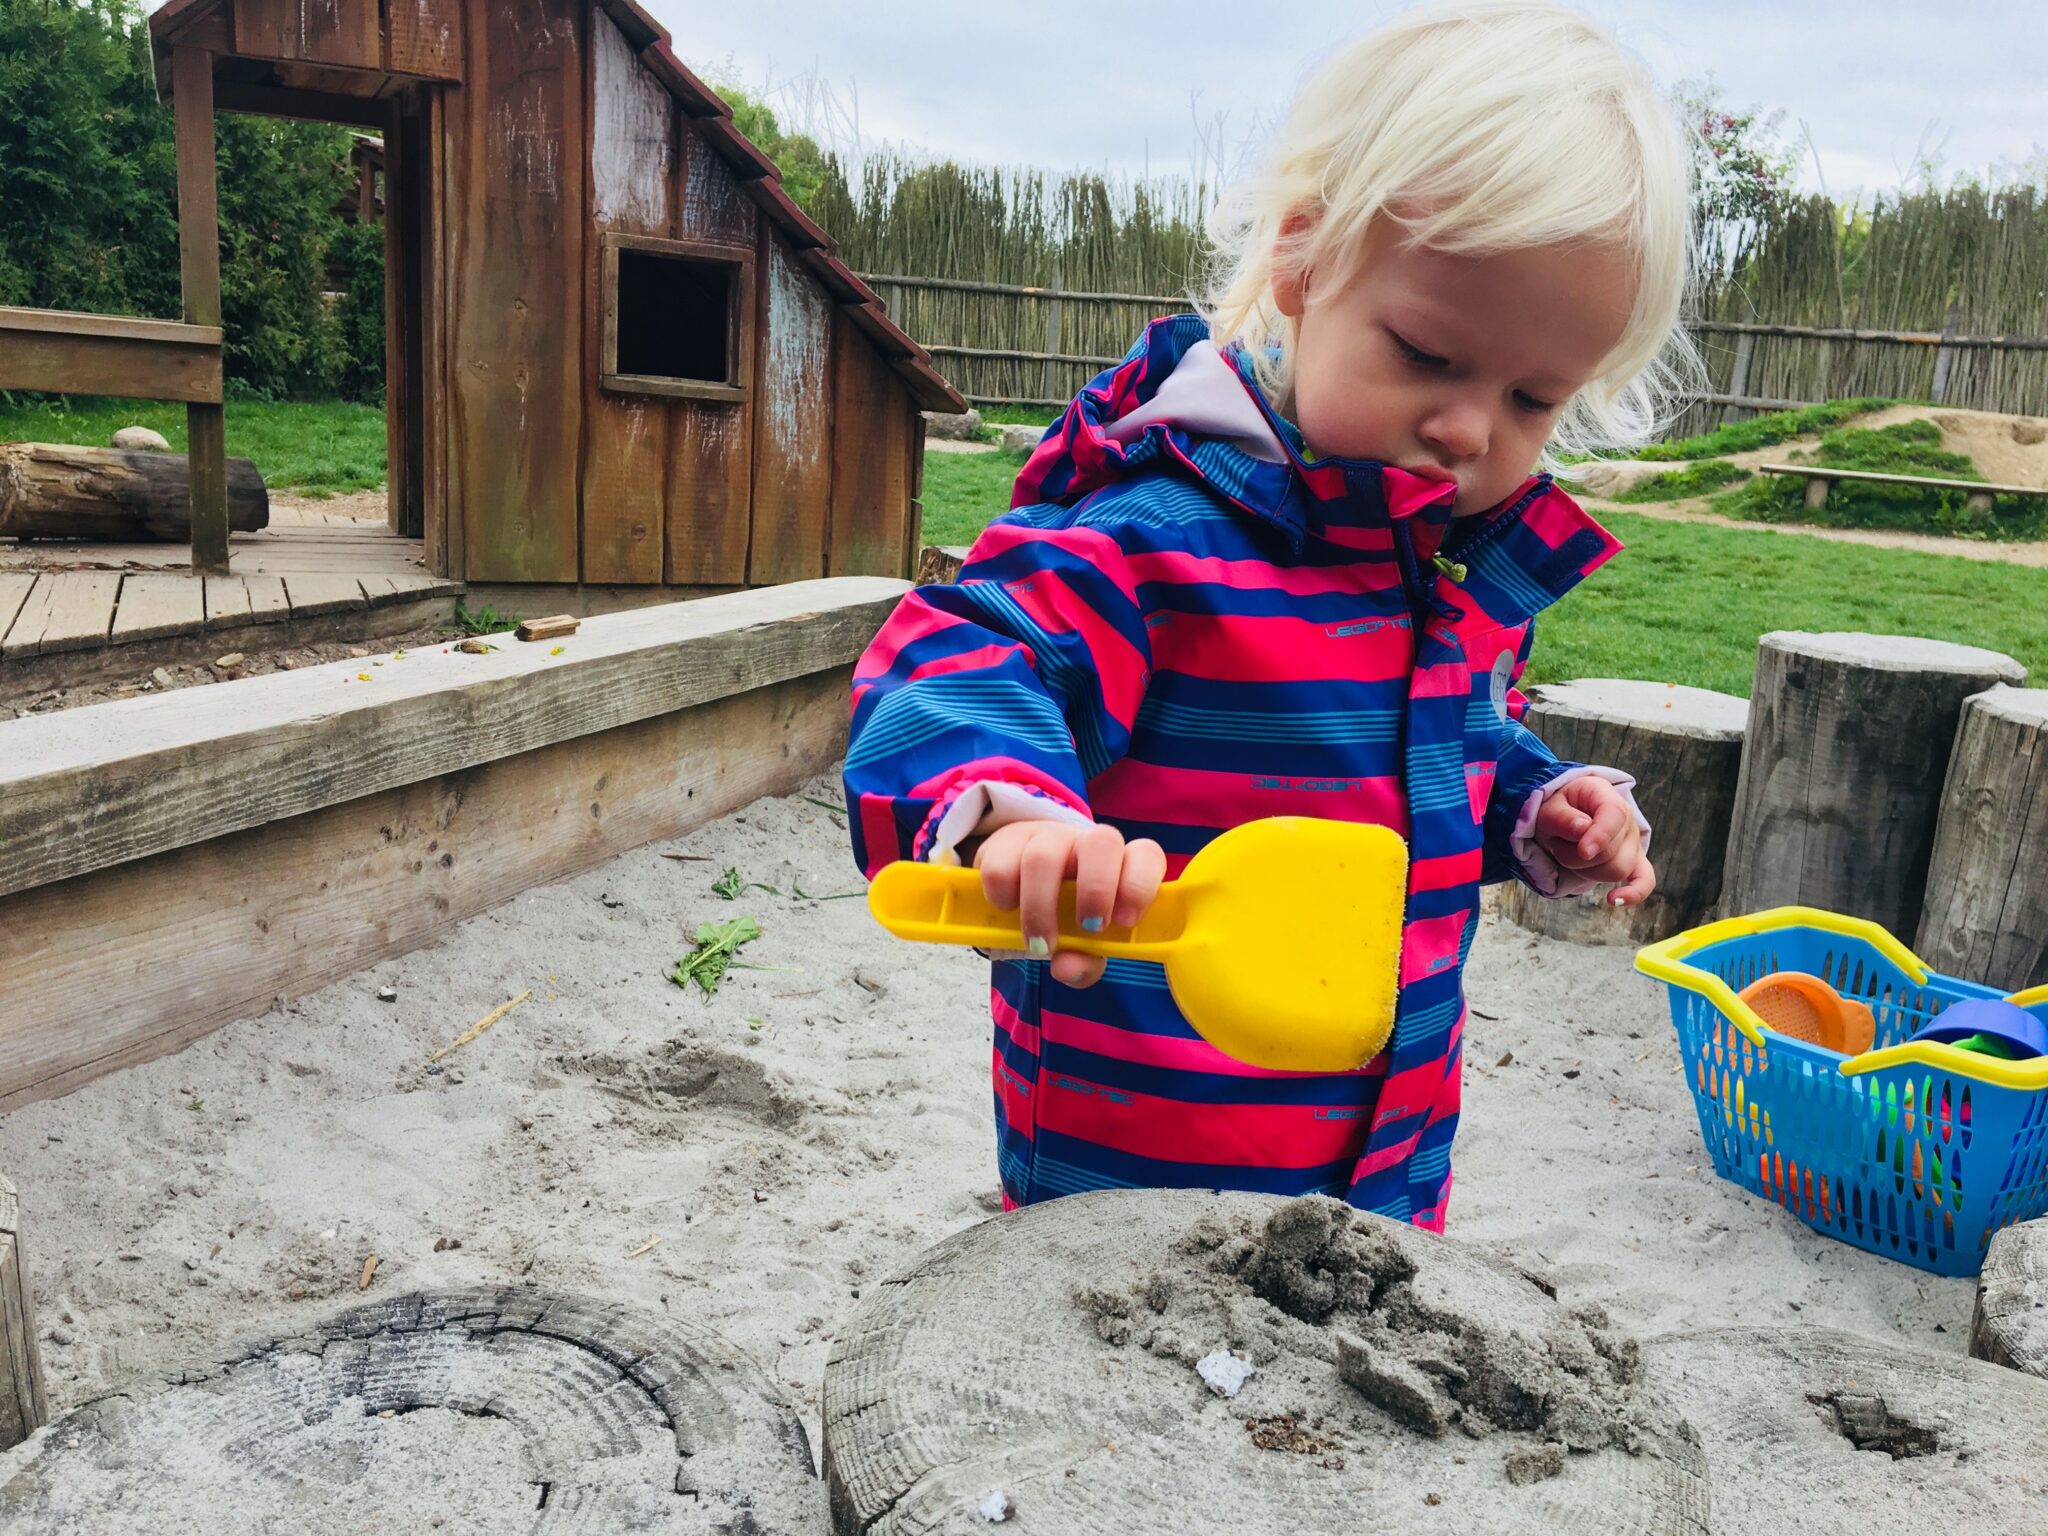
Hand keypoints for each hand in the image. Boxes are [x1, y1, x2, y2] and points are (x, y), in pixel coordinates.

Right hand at [973, 820, 1166, 987]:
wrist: (1020, 888)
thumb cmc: (1066, 920)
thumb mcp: (1082, 947)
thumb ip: (1084, 964)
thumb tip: (1067, 967)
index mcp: (1121, 866)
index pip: (1146, 856)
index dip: (1139, 886)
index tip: (1124, 922)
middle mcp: (1088, 845)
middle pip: (1102, 841)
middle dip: (1096, 889)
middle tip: (1087, 928)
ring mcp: (1047, 838)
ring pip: (1043, 857)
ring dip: (1039, 909)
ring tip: (1038, 943)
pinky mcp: (1005, 842)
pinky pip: (1001, 866)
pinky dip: (1002, 898)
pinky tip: (1008, 910)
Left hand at [1534, 777, 1655, 905]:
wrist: (1565, 813)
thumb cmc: (1559, 808)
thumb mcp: (1550, 807)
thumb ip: (1563, 817)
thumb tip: (1582, 830)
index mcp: (1607, 797)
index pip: (1614, 816)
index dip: (1600, 836)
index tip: (1584, 851)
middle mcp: (1626, 820)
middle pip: (1612, 852)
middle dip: (1576, 856)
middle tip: (1556, 843)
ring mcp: (1632, 843)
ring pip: (1617, 871)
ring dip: (1584, 870)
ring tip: (1567, 853)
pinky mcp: (1633, 861)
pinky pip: (1645, 880)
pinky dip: (1634, 892)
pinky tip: (1614, 899)